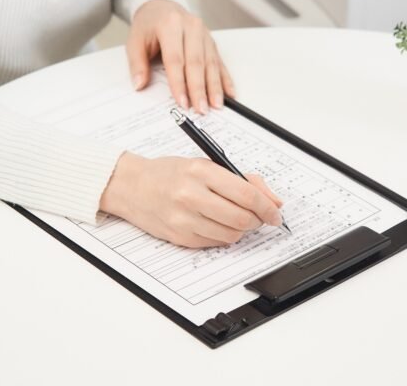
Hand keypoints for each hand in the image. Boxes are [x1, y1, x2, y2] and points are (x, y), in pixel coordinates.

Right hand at [100, 152, 283, 247]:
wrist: (131, 186)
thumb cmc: (169, 173)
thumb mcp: (205, 165)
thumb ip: (242, 180)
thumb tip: (273, 200)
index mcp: (201, 172)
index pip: (246, 194)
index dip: (267, 207)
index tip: (275, 212)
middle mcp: (191, 195)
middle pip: (241, 218)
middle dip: (257, 220)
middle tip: (259, 217)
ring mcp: (184, 219)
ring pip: (231, 235)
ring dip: (241, 229)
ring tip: (235, 218)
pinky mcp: (179, 237)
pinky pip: (215, 243)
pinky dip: (223, 236)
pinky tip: (216, 224)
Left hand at [127, 0, 234, 112]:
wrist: (161, 8)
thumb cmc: (149, 26)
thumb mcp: (135, 41)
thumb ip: (137, 63)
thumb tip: (139, 85)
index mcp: (170, 24)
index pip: (175, 58)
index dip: (179, 82)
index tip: (182, 101)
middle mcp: (191, 26)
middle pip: (196, 62)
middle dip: (199, 88)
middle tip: (201, 109)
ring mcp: (204, 34)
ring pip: (211, 63)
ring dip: (214, 86)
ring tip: (216, 105)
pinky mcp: (212, 41)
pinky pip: (220, 62)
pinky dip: (225, 79)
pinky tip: (229, 92)